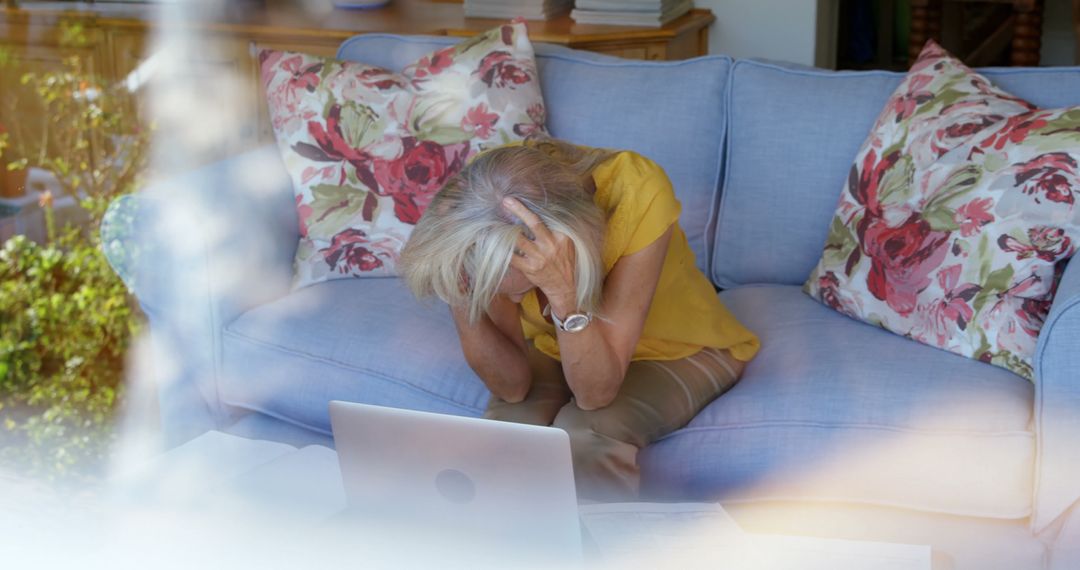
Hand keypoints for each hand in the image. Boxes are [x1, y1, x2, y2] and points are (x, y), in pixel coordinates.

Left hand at [502, 197, 577, 314]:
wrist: (564, 286)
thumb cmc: (565, 262)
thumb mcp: (567, 243)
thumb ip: (556, 230)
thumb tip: (537, 215)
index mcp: (561, 236)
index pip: (545, 219)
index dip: (530, 209)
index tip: (519, 200)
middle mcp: (550, 245)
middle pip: (533, 223)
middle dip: (519, 210)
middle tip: (506, 201)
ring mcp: (539, 257)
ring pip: (518, 239)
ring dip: (504, 230)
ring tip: (492, 222)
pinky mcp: (529, 268)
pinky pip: (512, 256)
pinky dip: (501, 249)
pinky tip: (491, 242)